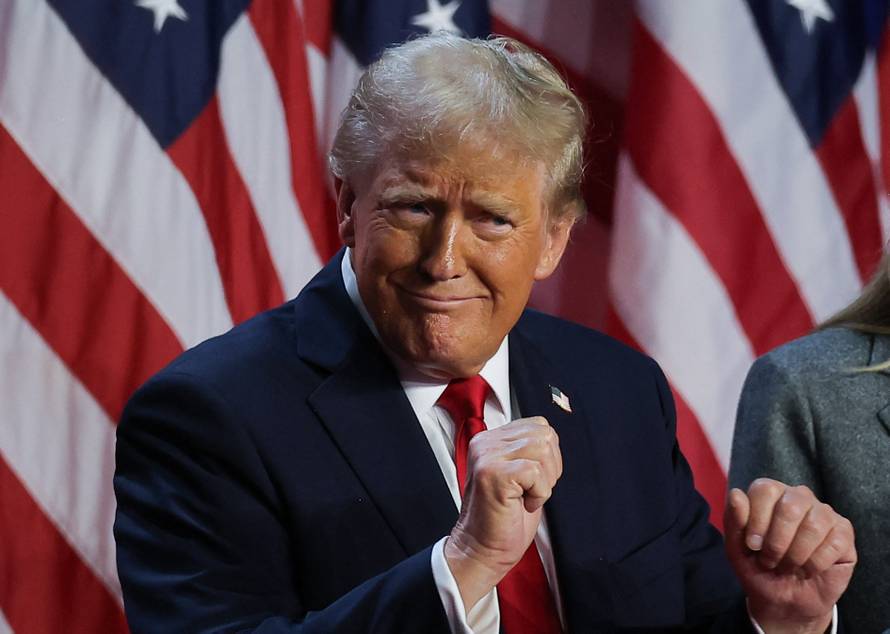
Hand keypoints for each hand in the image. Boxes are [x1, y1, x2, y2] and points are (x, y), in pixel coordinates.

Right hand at [444, 417, 561, 610]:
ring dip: (545, 480)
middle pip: (544, 435)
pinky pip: (536, 471)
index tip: (533, 480)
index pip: (539, 425)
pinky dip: (540, 493)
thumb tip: (551, 436)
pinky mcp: (492, 473)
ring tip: (526, 496)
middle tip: (532, 490)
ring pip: (542, 449)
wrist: (483, 550)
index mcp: (491, 439)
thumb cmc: (505, 518)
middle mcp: (485, 442)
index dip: (549, 455)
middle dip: (551, 467)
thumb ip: (529, 450)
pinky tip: (524, 504)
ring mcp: (486, 457)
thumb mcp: (520, 474)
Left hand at [724, 479, 855, 633]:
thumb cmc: (757, 568)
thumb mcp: (736, 548)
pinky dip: (815, 564)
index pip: (765, 489)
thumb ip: (734, 521)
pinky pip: (833, 543)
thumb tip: (736, 494)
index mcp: (770, 493)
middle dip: (776, 542)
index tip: (752, 545)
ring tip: (788, 567)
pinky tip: (808, 570)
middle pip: (790, 506)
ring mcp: (824, 512)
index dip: (757, 520)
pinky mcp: (843, 532)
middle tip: (770, 560)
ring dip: (795, 555)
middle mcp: (798, 496)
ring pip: (814, 525)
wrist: (783, 600)